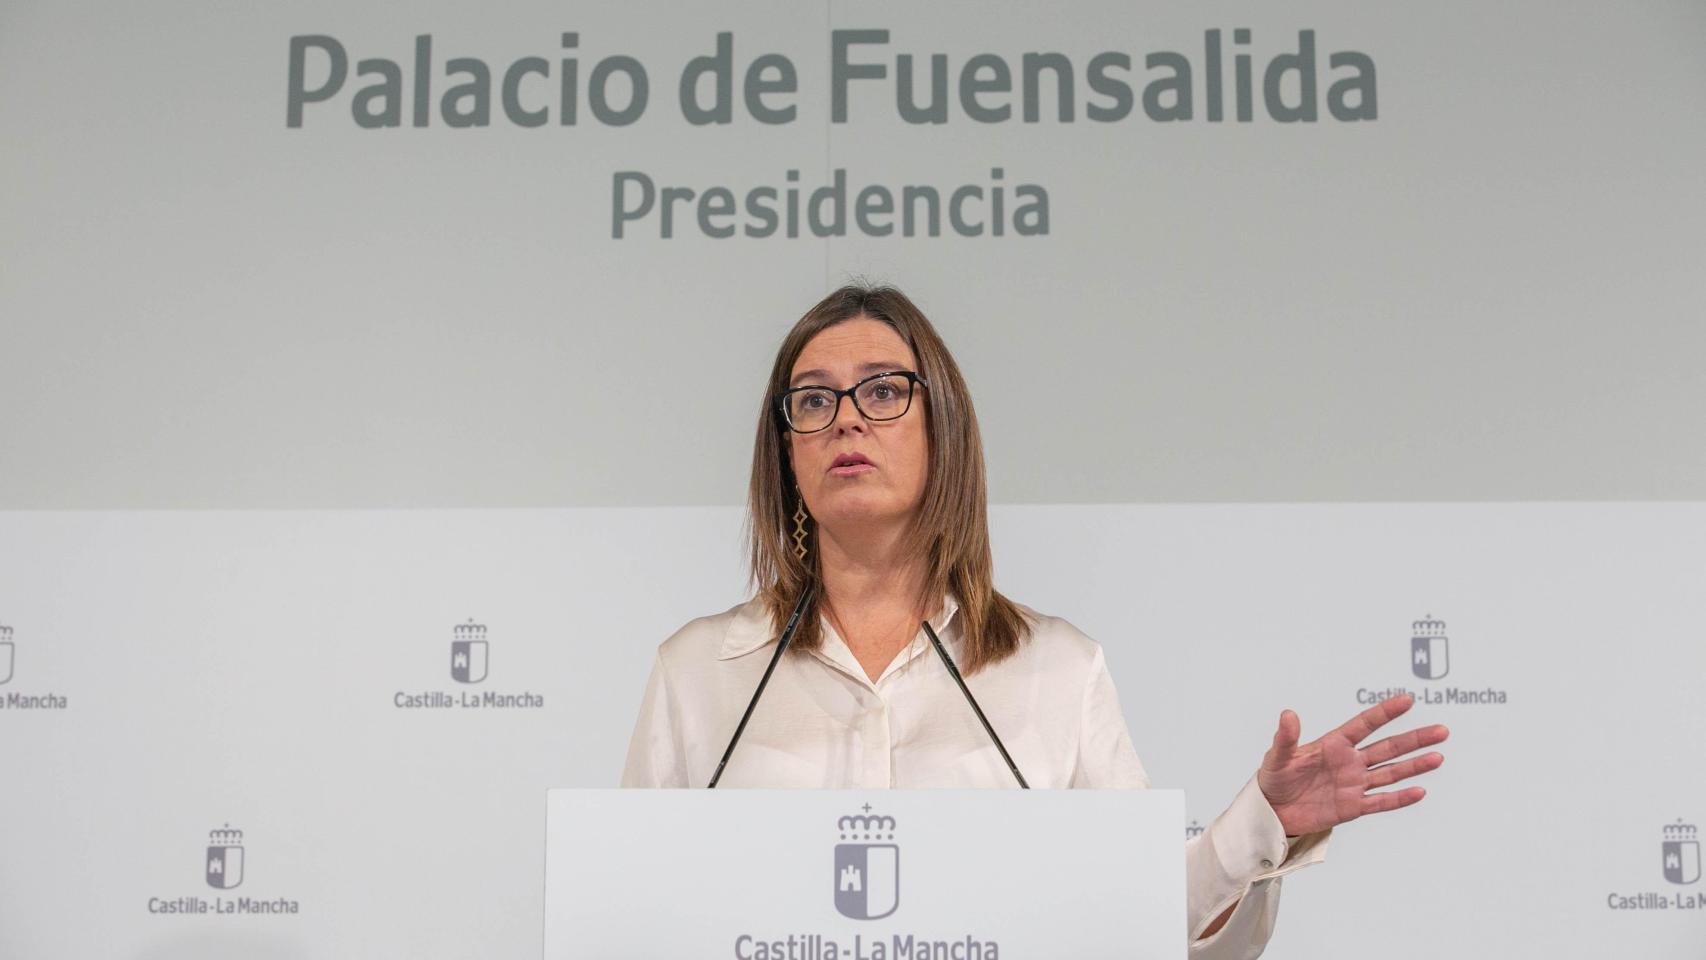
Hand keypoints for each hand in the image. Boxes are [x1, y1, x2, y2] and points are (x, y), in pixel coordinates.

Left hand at [1257, 694, 1447, 836]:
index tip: (1408, 700)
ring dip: (1414, 766)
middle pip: (1388, 748)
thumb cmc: (1274, 778)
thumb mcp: (1278, 757)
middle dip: (1414, 739)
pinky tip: (1419, 791)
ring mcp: (1354, 784)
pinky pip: (1380, 801)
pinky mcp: (1353, 807)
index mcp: (1333, 744)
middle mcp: (1349, 762)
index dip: (1385, 713)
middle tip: (1441, 730)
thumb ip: (1286, 737)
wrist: (1273, 810)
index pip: (1365, 725)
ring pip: (1391, 773)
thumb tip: (1288, 714)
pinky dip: (1400, 798)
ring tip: (1438, 757)